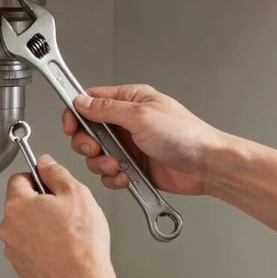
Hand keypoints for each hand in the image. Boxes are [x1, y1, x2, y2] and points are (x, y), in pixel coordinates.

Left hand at [0, 154, 114, 277]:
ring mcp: (13, 249)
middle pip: (20, 203)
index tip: (50, 184)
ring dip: (39, 225)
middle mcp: (9, 226)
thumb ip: (56, 172)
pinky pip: (28, 247)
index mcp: (18, 204)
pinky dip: (41, 245)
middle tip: (64, 211)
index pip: (18, 178)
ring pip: (24, 227)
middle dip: (40, 203)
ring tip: (64, 233)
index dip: (38, 178)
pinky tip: (60, 248)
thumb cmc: (81, 241)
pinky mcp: (21, 267)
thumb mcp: (76, 193)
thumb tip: (45, 163)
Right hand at [63, 84, 220, 195]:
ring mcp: (129, 146)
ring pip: (96, 155)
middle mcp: (127, 122)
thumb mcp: (141, 116)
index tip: (70, 126)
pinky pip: (109, 174)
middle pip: (88, 131)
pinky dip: (113, 177)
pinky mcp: (133, 167)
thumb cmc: (185, 135)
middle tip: (96, 148)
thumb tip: (82, 102)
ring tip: (117, 165)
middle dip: (87, 143)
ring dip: (101, 163)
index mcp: (130, 101)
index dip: (76, 113)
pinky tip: (126, 176)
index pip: (91, 100)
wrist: (206, 166)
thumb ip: (107, 109)